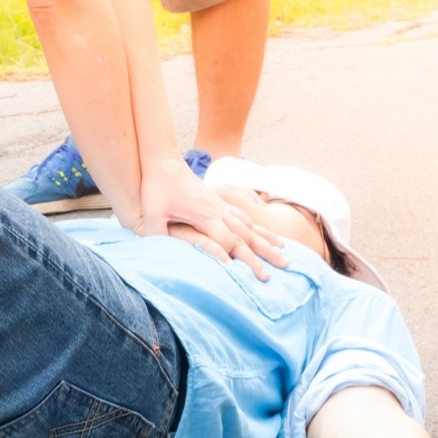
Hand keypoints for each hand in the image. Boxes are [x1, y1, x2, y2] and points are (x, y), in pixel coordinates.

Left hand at [129, 156, 287, 279]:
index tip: (237, 275)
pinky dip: (259, 229)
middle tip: (278, 270)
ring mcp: (222, 206)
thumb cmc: (156, 189)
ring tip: (285, 255)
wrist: (163, 163)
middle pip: (245, 236)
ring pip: (250, 226)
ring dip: (268, 242)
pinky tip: (270, 237)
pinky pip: (245, 217)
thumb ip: (158, 236)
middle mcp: (218, 210)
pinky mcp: (221, 203)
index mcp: (204, 215)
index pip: (225, 240)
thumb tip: (161, 257)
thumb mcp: (152, 215)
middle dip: (262, 255)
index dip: (230, 258)